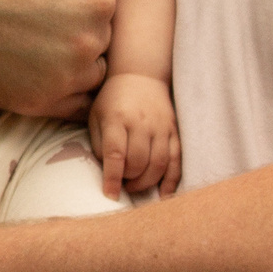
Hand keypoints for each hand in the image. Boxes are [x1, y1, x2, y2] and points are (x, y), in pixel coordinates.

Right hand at [0, 0, 136, 115]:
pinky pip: (72, 105)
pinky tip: (27, 67)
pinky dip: (58, 90)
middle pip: (103, 38)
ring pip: (91, 72)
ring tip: (27, 42)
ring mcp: (65, 76)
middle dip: (78, 28)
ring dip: (71, 62)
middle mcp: (90, 39)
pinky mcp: (38, 104)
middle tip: (32, 16)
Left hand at [89, 72, 180, 198]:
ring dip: (147, 182)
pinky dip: (171, 181)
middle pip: (138, 162)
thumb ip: (99, 144)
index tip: (110, 195)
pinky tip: (163, 194)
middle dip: (129, 179)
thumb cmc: (112, 100)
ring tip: (135, 186)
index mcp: (117, 118)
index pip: (115, 153)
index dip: (112, 178)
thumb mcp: (96, 116)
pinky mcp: (174, 132)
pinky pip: (177, 161)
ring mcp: (161, 127)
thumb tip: (107, 172)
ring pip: (158, 164)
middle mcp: (141, 123)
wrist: (140, 76)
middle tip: (122, 183)